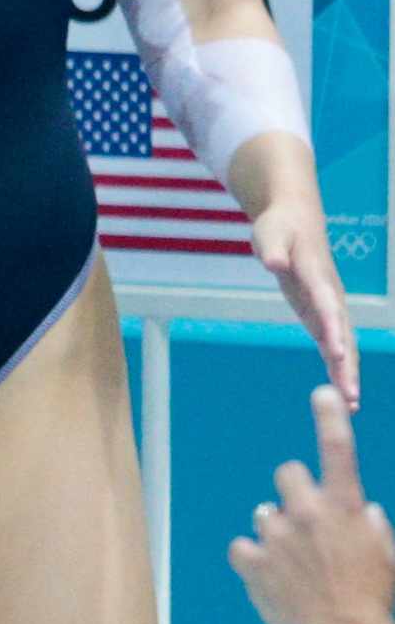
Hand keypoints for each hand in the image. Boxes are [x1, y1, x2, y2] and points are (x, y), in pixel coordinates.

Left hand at [230, 382, 394, 623]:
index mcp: (347, 507)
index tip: (322, 392)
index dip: (329, 417)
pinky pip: (241, 546)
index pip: (337, 450)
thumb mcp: (386, 552)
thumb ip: (369, 522)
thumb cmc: (373, 596)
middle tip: (307, 522)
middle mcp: (308, 513)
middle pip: (287, 473)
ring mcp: (275, 536)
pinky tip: (271, 578)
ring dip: (276, 531)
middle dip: (296, 491)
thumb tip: (360, 508)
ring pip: (264, 513)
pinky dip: (252, 559)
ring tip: (295, 564)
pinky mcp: (250, 561)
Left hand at [251, 188, 359, 408]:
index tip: (339, 353)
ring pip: (343, 344)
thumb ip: (274, 250)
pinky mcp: (322, 315)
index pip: (327, 305)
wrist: (296, 219)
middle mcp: (330, 295)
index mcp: (318, 276)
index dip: (334, 329)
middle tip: (351, 394)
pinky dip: (339, 367)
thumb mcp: (270, 233)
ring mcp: (329, 307)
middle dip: (348, 364)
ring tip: (352, 404)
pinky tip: (343, 392)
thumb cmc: (280, 226)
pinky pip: (334, 345)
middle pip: (343, 333)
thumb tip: (275, 262)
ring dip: (348, 372)